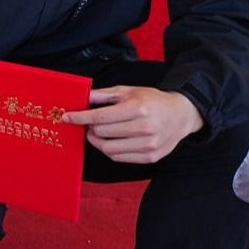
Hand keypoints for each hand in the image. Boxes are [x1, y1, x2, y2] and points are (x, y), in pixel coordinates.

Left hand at [64, 86, 202, 163]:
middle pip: (102, 133)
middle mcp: (144, 128)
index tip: (67, 117)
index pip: (100, 117)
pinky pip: (119, 157)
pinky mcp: (151, 157)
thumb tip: (82, 97)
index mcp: (138, 109)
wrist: (181, 115)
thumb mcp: (129, 91)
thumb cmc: (152, 101)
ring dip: (97, 141)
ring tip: (97, 133)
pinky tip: (111, 141)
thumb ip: (103, 95)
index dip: (80, 118)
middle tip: (87, 123)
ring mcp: (149, 145)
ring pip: (109, 149)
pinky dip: (110, 150)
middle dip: (89, 128)